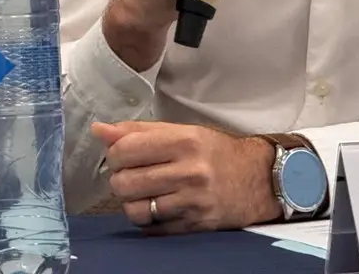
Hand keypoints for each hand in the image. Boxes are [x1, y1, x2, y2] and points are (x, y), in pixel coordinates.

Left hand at [92, 121, 278, 233]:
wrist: (258, 180)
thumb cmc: (215, 152)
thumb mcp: (182, 131)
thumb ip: (138, 131)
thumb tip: (99, 130)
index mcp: (184, 141)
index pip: (125, 150)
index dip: (114, 153)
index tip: (122, 155)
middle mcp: (189, 172)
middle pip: (125, 182)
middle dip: (119, 178)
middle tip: (130, 174)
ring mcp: (192, 202)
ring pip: (135, 209)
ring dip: (130, 201)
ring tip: (141, 192)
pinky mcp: (195, 226)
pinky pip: (152, 228)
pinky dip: (146, 218)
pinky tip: (155, 206)